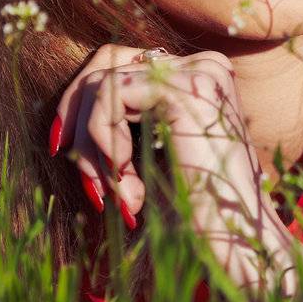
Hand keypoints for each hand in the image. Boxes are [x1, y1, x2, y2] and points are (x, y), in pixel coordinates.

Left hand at [50, 45, 302, 301]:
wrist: (235, 238)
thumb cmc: (194, 209)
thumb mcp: (151, 156)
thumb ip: (123, 124)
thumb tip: (67, 116)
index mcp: (201, 76)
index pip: (122, 64)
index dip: (82, 106)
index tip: (67, 153)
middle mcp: (205, 65)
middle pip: (106, 63)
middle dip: (77, 122)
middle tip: (88, 181)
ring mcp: (199, 72)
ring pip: (102, 83)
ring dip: (90, 145)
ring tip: (112, 191)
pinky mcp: (186, 89)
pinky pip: (111, 96)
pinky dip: (101, 140)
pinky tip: (125, 176)